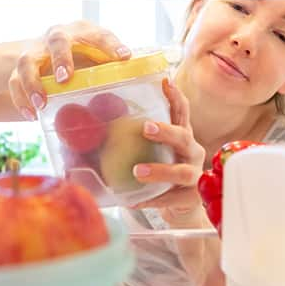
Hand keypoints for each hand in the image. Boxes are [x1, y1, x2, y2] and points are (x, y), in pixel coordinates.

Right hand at [8, 21, 130, 120]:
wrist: (43, 55)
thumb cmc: (80, 59)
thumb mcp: (97, 59)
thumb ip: (114, 69)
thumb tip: (149, 83)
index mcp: (83, 32)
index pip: (98, 34)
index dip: (111, 45)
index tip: (124, 57)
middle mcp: (57, 36)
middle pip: (57, 40)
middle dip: (61, 58)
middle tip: (65, 78)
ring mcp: (36, 51)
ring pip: (28, 61)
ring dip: (33, 82)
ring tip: (41, 103)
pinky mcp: (18, 68)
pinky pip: (14, 82)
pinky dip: (21, 99)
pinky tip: (31, 115)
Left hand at [131, 78, 206, 225]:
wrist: (179, 204)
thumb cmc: (161, 170)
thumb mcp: (152, 151)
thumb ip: (131, 138)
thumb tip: (90, 124)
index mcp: (182, 136)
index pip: (181, 112)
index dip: (175, 97)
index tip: (164, 81)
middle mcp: (192, 152)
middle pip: (184, 137)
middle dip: (166, 131)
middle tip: (145, 127)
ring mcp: (195, 175)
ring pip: (181, 172)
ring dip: (159, 171)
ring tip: (137, 171)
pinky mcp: (191, 199)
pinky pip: (171, 199)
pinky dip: (152, 200)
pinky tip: (134, 201)